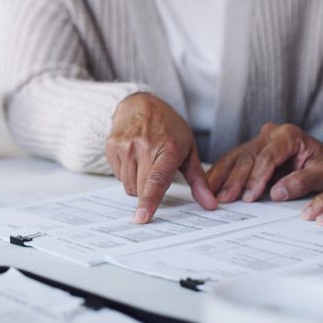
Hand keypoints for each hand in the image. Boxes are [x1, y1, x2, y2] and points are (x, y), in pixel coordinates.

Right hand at [106, 93, 215, 222]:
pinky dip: (126, 174)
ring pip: (128, 185)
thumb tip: (210, 204)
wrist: (141, 104)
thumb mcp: (189, 150)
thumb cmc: (168, 128)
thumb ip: (199, 180)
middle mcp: (144, 146)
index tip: (142, 218)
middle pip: (140, 188)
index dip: (149, 201)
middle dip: (148, 191)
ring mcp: (125, 146)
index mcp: (167, 148)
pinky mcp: (112, 146)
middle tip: (155, 172)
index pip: (156, 180)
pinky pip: (117, 176)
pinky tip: (133, 158)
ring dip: (136, 183)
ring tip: (144, 164)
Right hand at [207, 123, 322, 202]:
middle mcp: (269, 134)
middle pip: (247, 157)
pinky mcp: (248, 149)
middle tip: (225, 198)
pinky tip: (210, 185)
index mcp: (288, 135)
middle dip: (235, 180)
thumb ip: (301, 182)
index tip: (250, 196)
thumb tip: (277, 193)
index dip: (257, 177)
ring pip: (234, 157)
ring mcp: (257, 140)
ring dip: (222, 177)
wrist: (321, 159)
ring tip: (211, 193)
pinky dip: (220, 173)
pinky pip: (230, 160)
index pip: (267, 157)